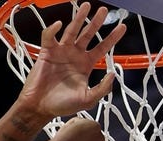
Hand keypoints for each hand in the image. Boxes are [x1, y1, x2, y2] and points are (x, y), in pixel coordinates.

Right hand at [18, 2, 126, 120]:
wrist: (40, 107)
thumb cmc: (62, 105)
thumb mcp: (88, 100)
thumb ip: (102, 88)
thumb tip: (113, 74)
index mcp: (86, 65)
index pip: (102, 47)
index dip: (112, 37)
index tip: (122, 27)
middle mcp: (75, 55)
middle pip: (88, 34)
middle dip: (96, 22)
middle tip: (103, 10)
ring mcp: (61, 52)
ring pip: (71, 30)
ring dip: (78, 18)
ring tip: (85, 6)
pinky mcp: (47, 52)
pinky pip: (50, 36)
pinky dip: (52, 29)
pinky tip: (58, 25)